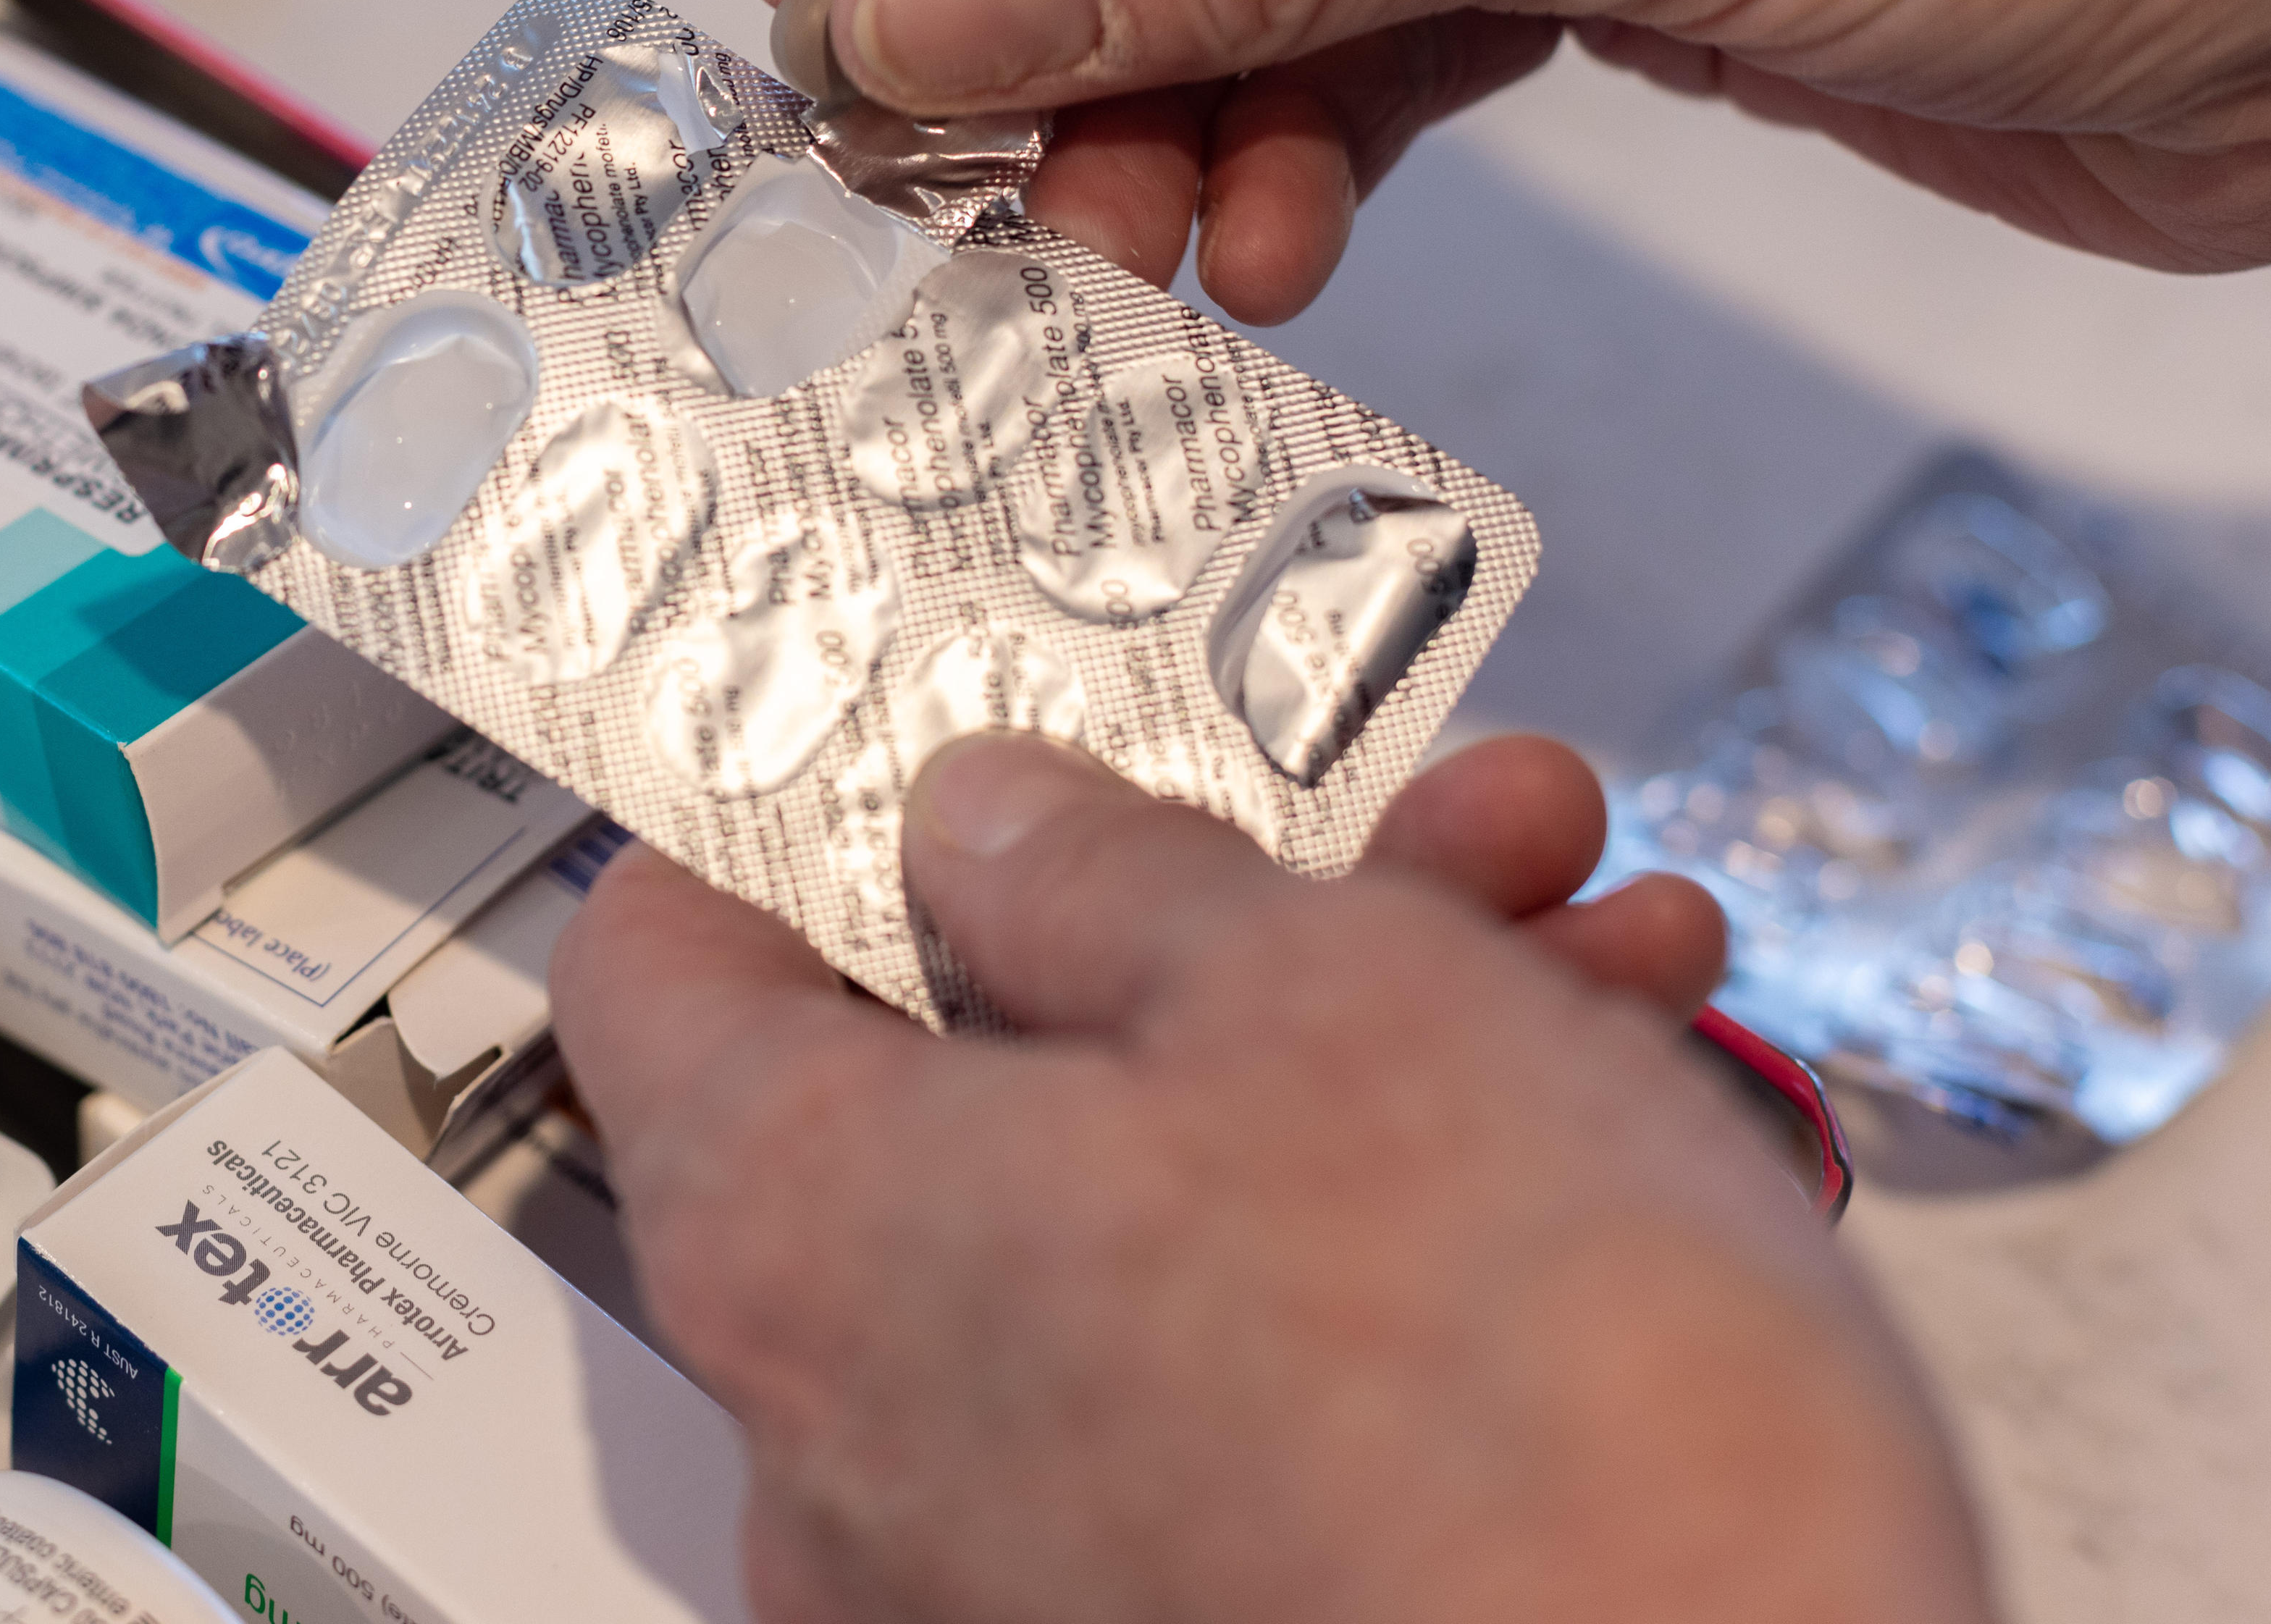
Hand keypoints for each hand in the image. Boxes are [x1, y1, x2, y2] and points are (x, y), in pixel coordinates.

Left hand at [551, 733, 1991, 1623]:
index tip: (944, 730)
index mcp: (792, 1233)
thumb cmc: (1531, 1435)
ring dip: (1356, 1051)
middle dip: (1210, 913)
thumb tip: (999, 834)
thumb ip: (1112, 877)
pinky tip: (1604, 1127)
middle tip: (1391, 825)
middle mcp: (846, 1440)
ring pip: (1146, 1218)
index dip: (802, 810)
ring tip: (1575, 945)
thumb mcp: (1320, 993)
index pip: (666, 962)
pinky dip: (1388, 1247)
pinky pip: (1240, 1386)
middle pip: (967, 1079)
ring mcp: (1005, 1574)